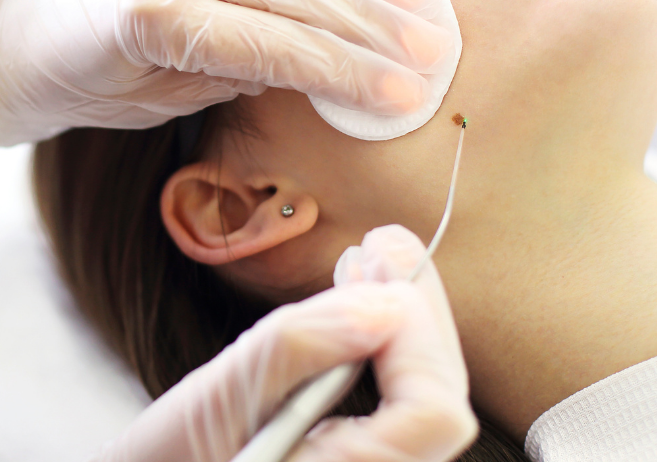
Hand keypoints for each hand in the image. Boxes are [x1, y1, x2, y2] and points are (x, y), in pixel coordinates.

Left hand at [0, 0, 453, 146]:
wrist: (6, 37)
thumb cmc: (76, 82)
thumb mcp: (152, 102)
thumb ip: (228, 75)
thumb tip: (308, 66)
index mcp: (153, 17)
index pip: (274, 44)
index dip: (342, 70)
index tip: (401, 93)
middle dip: (366, 25)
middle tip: (431, 52)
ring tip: (414, 5)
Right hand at [98, 225, 476, 461]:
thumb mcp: (216, 399)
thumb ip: (297, 350)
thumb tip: (383, 304)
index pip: (433, 411)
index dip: (418, 329)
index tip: (376, 256)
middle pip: (440, 407)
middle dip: (417, 313)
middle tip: (384, 241)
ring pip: (424, 408)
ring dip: (403, 328)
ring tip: (369, 263)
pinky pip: (394, 416)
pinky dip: (382, 356)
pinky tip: (355, 313)